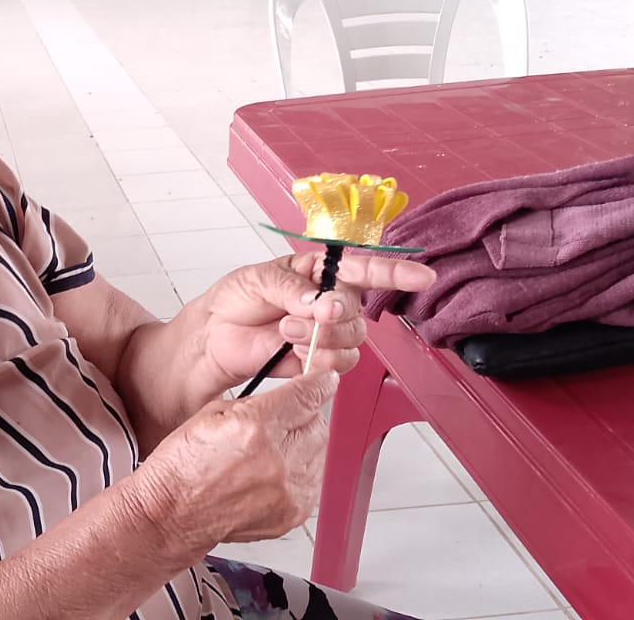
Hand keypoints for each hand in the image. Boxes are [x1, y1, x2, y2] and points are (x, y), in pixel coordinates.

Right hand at [139, 370, 338, 544]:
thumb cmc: (183, 466)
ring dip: (301, 448)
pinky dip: (297, 474)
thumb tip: (293, 393)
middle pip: (319, 424)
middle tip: (278, 425)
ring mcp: (288, 491)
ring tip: (267, 455)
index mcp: (254, 427)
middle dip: (303, 418)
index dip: (318, 383)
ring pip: (319, 453)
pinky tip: (269, 475)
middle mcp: (277, 460)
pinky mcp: (293, 513)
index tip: (321, 381)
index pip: (309, 394)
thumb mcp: (213, 412)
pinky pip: (312, 482)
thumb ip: (260, 400)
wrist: (172, 515)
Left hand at [183, 254, 435, 401]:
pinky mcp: (317, 360)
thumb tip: (322, 300)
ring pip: (352, 340)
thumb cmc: (232, 301)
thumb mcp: (257, 280)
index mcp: (318, 273)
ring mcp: (325, 333)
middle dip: (336, 314)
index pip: (365, 269)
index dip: (395, 271)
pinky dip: (319, 360)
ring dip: (321, 338)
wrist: (212, 339)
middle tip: (309, 313)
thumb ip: (293, 288)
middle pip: (359, 310)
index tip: (421, 274)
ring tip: (286, 330)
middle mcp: (328, 302)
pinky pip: (338, 364)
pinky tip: (294, 351)